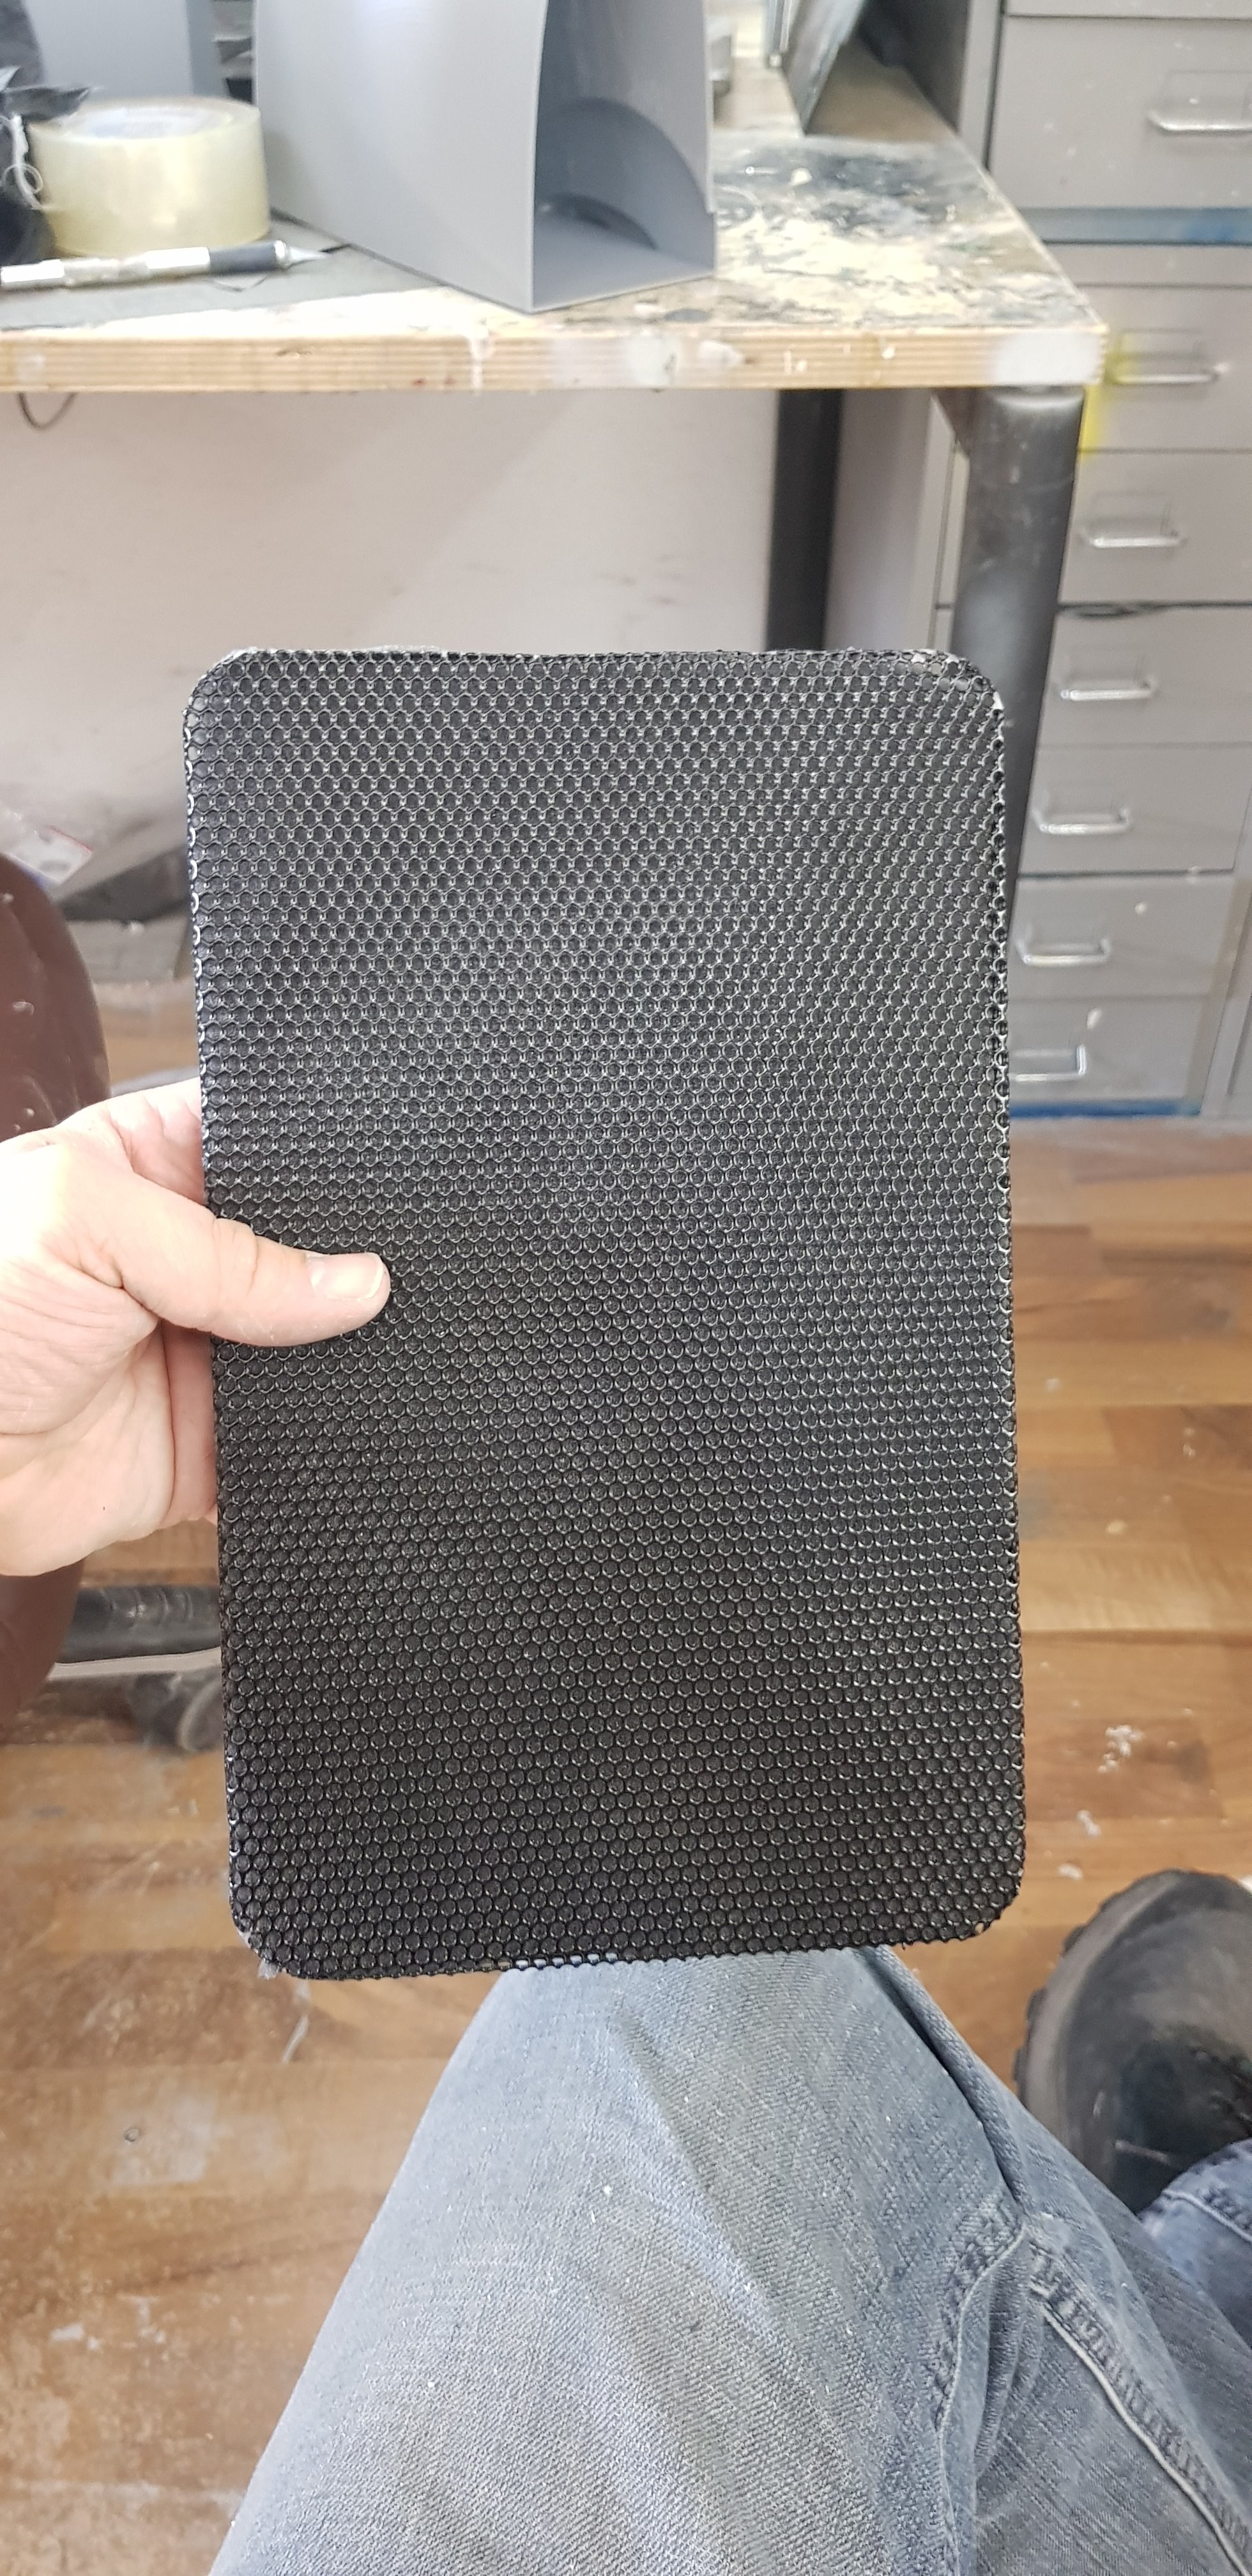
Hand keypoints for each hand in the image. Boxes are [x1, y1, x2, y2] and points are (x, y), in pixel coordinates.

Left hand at [0, 1080, 389, 1576]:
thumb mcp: (83, 1224)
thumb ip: (225, 1249)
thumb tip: (355, 1282)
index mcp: (148, 1170)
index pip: (265, 1141)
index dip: (326, 1154)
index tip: (396, 1173)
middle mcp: (185, 1260)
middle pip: (309, 1248)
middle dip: (353, 1260)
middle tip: (404, 1269)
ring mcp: (204, 1352)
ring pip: (317, 1346)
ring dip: (349, 1353)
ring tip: (390, 1345)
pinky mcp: (211, 1445)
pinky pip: (295, 1439)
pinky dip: (328, 1436)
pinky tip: (355, 1416)